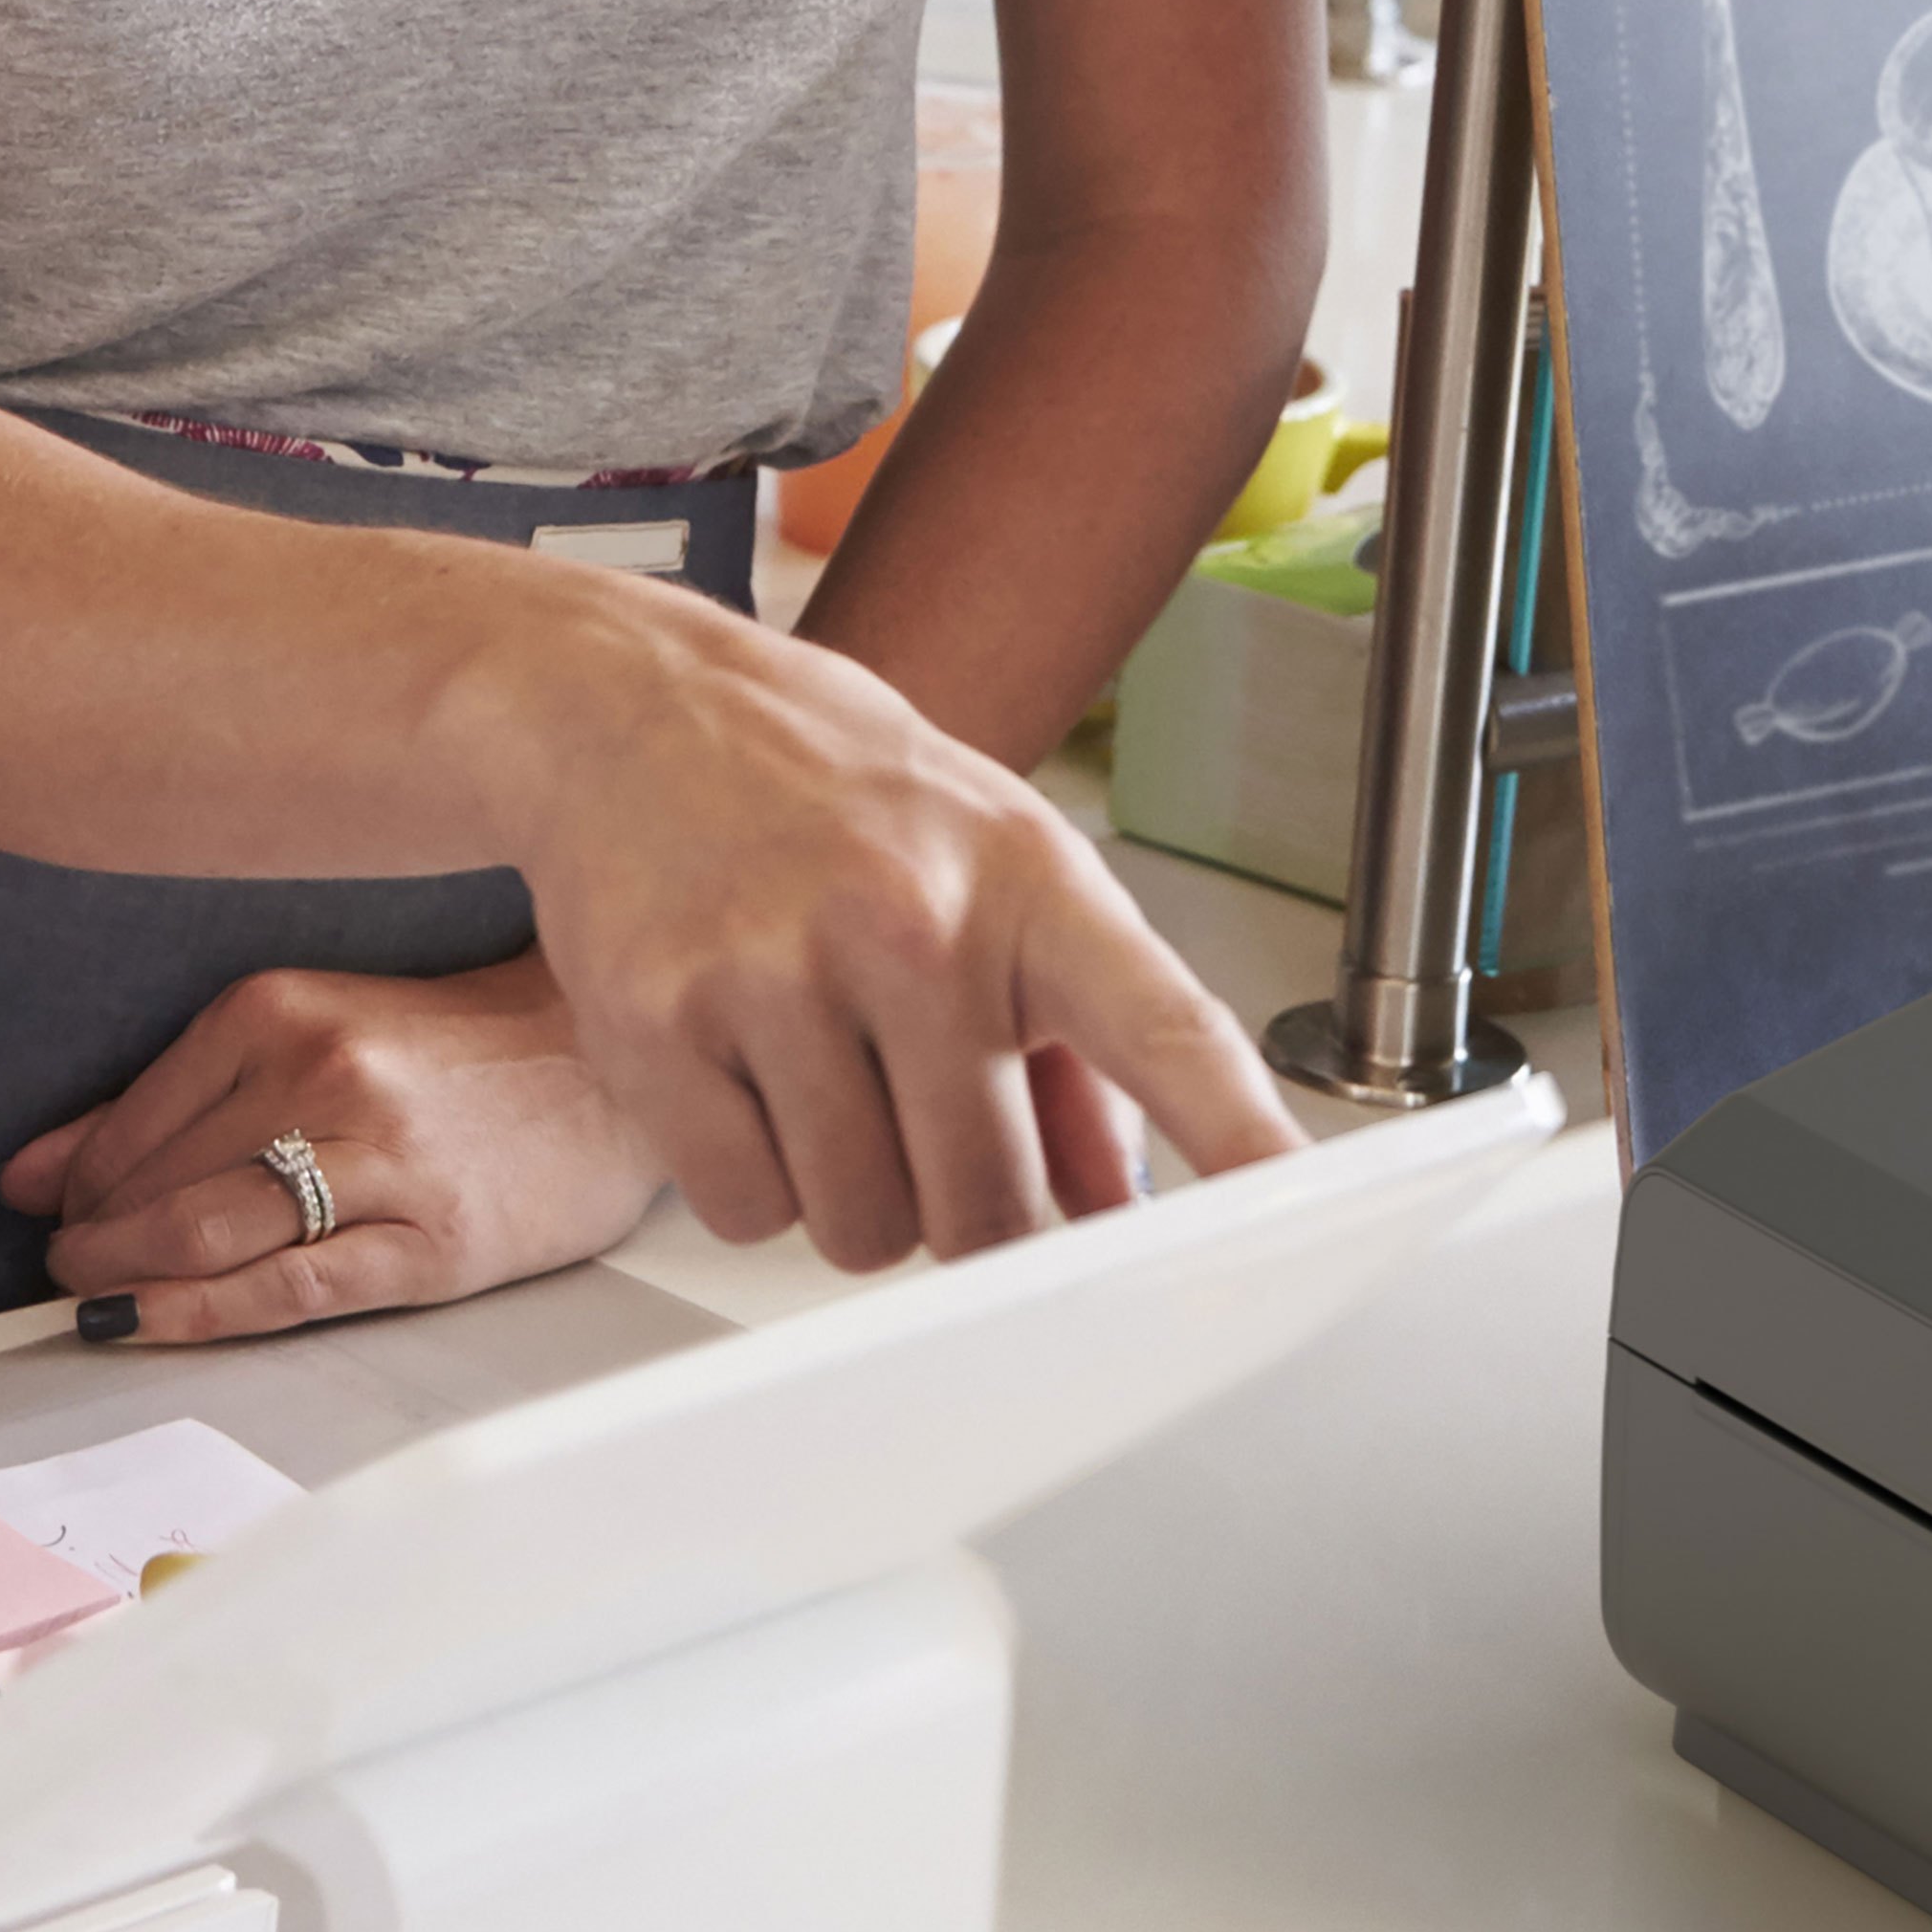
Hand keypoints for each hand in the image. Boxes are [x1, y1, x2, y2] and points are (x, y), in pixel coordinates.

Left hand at [0, 953, 665, 1343]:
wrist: (619, 1068)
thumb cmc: (479, 1054)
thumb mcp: (326, 1031)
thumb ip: (187, 1092)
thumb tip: (46, 1168)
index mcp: (290, 1013)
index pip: (132, 1118)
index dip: (74, 1180)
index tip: (57, 1210)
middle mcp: (331, 1079)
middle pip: (159, 1184)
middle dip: (93, 1240)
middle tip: (75, 1266)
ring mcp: (386, 1164)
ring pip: (210, 1234)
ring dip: (128, 1277)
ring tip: (103, 1296)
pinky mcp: (436, 1243)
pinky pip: (292, 1288)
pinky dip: (200, 1313)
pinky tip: (153, 1323)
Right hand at [457, 570, 1302, 1260]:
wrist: (634, 703)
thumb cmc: (838, 802)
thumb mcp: (998, 881)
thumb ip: (1082, 1056)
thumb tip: (1117, 1207)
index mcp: (1030, 886)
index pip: (1165, 1030)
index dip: (1237, 1132)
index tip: (1296, 1204)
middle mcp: (913, 923)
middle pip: (989, 1209)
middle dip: (964, 1204)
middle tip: (919, 1110)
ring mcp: (778, 970)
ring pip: (864, 1228)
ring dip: (850, 1194)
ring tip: (824, 1072)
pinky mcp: (653, 1022)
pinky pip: (745, 1209)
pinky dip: (747, 1177)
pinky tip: (741, 1070)